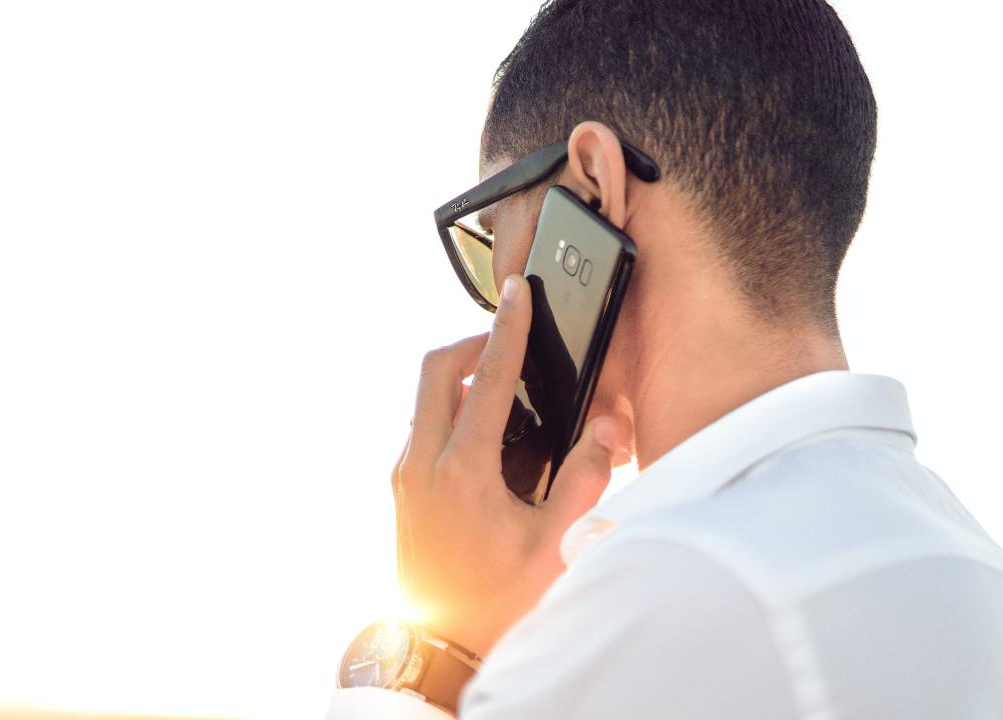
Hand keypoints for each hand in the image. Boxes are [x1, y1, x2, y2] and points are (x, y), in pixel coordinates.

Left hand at [392, 274, 621, 657]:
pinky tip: (486, 436)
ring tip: (503, 392)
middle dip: (470, 344)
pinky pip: (421, 427)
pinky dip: (449, 411)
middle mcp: (420, 465)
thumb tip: (603, 427)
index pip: (485, 379)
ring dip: (458, 379)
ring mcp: (403, 477)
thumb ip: (586, 479)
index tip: (518, 294)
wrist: (441, 648)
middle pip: (433, 371)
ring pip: (423, 398)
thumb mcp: (555, 545)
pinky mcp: (399, 490)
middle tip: (507, 345)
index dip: (507, 329)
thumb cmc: (496, 603)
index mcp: (461, 472)